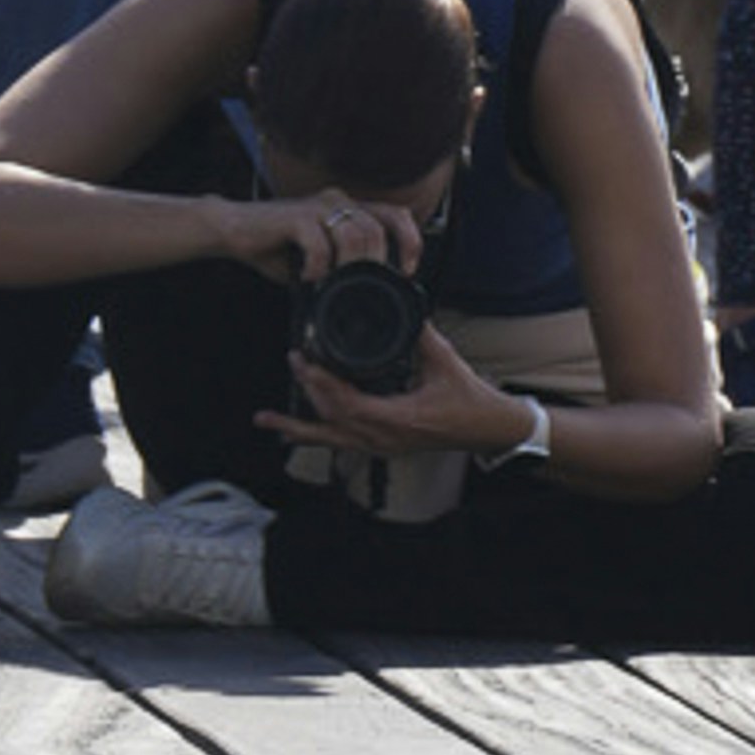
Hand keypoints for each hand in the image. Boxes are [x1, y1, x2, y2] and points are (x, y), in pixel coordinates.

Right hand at [226, 184, 428, 302]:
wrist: (234, 229)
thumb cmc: (277, 245)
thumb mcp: (319, 258)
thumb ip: (341, 267)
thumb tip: (363, 297)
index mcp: (348, 208)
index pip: (395, 215)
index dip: (409, 241)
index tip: (407, 271)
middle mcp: (337, 202)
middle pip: (376, 230)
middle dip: (374, 264)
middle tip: (362, 289)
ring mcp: (316, 206)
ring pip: (352, 234)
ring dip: (349, 267)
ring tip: (336, 286)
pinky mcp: (295, 216)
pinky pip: (318, 242)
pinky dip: (318, 266)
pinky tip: (308, 278)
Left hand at [283, 335, 527, 464]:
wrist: (487, 430)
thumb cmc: (470, 400)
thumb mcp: (445, 361)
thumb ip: (421, 334)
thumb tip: (404, 306)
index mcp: (398, 418)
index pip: (347, 403)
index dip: (322, 382)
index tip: (306, 360)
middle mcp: (384, 438)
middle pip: (332, 418)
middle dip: (309, 389)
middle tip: (295, 360)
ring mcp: (381, 447)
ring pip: (330, 438)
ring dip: (297, 426)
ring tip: (267, 419)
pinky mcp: (382, 448)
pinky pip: (341, 444)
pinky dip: (316, 436)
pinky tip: (295, 433)